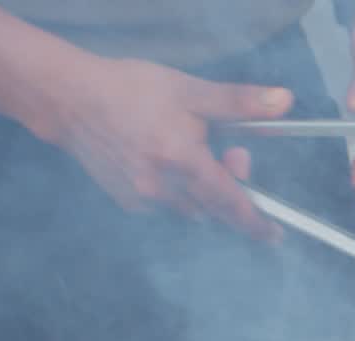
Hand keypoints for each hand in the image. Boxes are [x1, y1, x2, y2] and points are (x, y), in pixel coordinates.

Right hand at [39, 56, 291, 242]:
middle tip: (232, 154)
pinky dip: (180, 192)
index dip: (256, 222)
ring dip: (205, 192)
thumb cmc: (130, 90)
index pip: (231, 202)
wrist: (69, 100)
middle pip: (215, 210)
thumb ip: (239, 102)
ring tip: (192, 151)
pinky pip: (169, 207)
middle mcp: (162, 187)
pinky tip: (166, 162)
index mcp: (181, 159)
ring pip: (193, 210)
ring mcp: (142, 199)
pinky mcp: (128, 202)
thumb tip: (285, 102)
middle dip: (233, 190)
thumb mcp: (189, 91)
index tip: (275, 235)